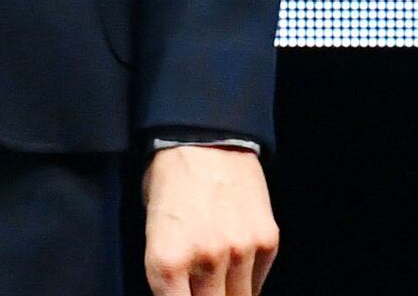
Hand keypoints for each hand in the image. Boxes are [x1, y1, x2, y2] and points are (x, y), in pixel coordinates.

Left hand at [142, 142, 277, 295]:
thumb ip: (168, 274)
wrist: (206, 137)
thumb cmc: (170, 181)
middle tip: (204, 287)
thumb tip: (181, 294)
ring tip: (220, 279)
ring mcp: (239, 251)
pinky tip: (236, 263)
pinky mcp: (266, 240)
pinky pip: (259, 280)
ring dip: (229, 293)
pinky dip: (248, 278)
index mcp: (166, 262)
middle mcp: (204, 261)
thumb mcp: (151, 230)